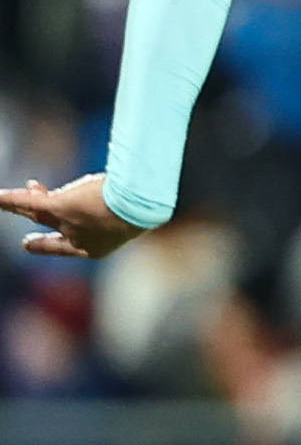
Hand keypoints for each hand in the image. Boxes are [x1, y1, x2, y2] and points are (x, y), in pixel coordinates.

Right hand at [0, 174, 144, 260]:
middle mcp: (79, 239)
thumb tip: (89, 196)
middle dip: (39, 235)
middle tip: (27, 243)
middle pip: (54, 228)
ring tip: (2, 200)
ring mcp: (67, 223)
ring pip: (37, 212)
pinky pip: (28, 202)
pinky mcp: (60, 206)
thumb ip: (102, 208)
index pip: (71, 247)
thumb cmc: (142, 205)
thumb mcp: (121, 210)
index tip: (37, 247)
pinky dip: (9, 199)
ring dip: (18, 205)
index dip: (55, 247)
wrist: (143, 202)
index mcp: (96, 247)